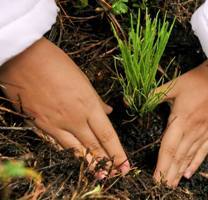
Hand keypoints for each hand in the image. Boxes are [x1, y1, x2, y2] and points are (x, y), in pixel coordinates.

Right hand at [0, 38, 129, 176]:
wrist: (24, 59)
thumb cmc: (56, 63)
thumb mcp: (83, 79)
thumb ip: (96, 100)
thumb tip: (107, 111)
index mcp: (88, 105)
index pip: (107, 135)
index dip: (118, 153)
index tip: (125, 165)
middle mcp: (74, 119)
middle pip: (94, 146)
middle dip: (107, 163)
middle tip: (115, 175)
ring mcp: (56, 124)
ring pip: (76, 150)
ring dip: (89, 164)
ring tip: (99, 175)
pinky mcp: (39, 125)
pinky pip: (56, 145)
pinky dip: (67, 154)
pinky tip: (73, 160)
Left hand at [154, 60, 207, 186]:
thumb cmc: (197, 80)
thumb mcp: (173, 85)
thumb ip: (152, 95)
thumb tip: (129, 99)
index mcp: (181, 120)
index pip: (168, 148)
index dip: (161, 165)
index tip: (155, 179)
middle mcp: (193, 130)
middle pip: (178, 157)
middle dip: (169, 174)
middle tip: (162, 188)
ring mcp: (205, 132)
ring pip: (190, 157)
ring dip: (180, 172)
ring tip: (172, 185)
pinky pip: (204, 151)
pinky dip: (196, 163)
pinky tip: (190, 173)